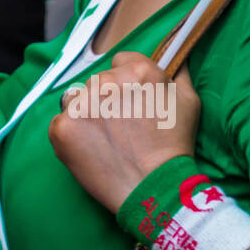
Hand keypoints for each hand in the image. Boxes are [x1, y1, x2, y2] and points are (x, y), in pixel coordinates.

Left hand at [48, 52, 199, 213]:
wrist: (152, 189)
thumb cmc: (173, 148)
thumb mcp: (189, 103)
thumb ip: (178, 74)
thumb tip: (175, 59)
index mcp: (137, 71)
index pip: (121, 61)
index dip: (127, 81)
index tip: (133, 101)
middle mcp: (105, 82)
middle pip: (98, 81)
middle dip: (107, 99)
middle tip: (121, 127)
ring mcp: (80, 105)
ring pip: (76, 99)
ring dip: (86, 113)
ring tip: (105, 139)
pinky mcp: (62, 127)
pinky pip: (61, 122)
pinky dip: (72, 134)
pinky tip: (90, 149)